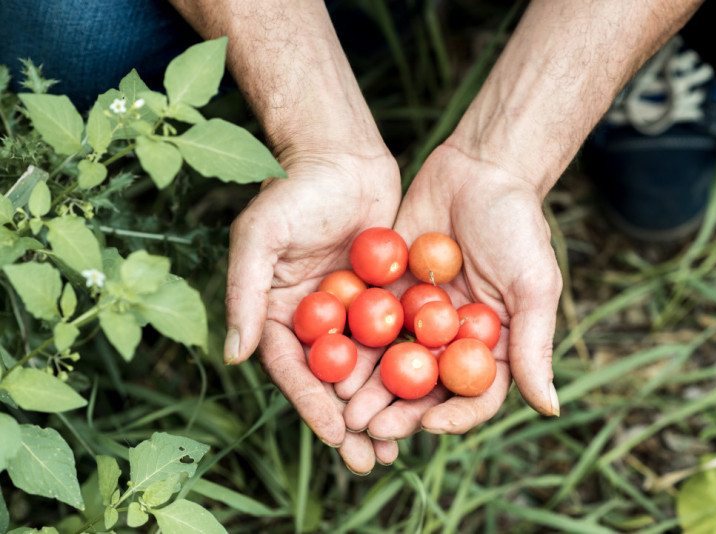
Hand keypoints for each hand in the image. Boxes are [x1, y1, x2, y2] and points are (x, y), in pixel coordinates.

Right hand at [224, 149, 401, 471]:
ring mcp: (349, 312)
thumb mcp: (259, 237)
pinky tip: (429, 395)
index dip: (311, 405)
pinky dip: (408, 367)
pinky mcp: (381, 298)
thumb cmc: (292, 190)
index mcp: (277, 314)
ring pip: (366, 368)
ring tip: (399, 446)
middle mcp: (312, 320)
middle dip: (349, 422)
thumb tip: (232, 356)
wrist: (340, 156)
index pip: (293, 370)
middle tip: (371, 460)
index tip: (336, 436)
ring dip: (382, 407)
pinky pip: (395, 338)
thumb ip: (245, 293)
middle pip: (330, 381)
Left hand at [343, 143, 561, 441]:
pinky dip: (350, 341)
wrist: (478, 170)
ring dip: (368, 386)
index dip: (454, 415)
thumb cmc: (518, 225)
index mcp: (491, 347)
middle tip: (369, 426)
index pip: (474, 396)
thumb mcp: (533, 286)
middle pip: (425, 388)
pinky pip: (367, 323)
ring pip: (390, 362)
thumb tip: (549, 410)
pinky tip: (330, 356)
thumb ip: (534, 346)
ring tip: (343, 402)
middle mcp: (452, 340)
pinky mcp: (388, 293)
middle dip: (398, 410)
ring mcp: (417, 318)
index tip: (430, 424)